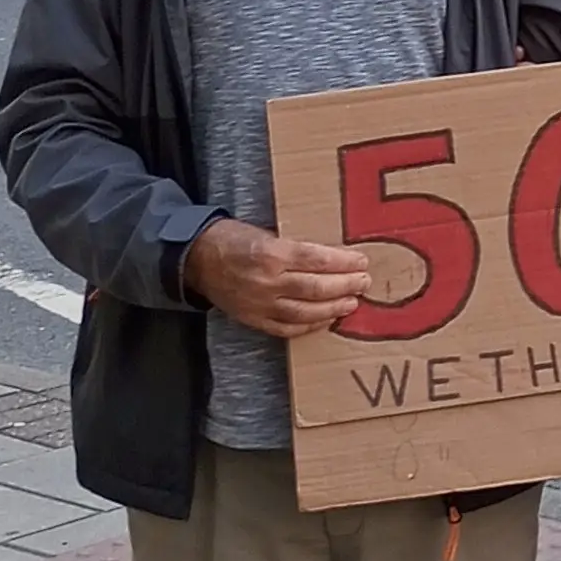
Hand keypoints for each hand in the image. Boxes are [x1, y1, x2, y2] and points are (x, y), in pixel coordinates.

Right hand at [183, 216, 371, 337]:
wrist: (197, 259)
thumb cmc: (232, 238)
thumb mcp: (264, 232)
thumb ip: (294, 247)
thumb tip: (332, 257)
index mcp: (271, 253)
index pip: (317, 259)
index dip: (343, 262)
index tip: (361, 261)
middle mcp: (267, 281)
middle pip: (317, 287)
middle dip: (346, 285)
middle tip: (364, 282)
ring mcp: (260, 304)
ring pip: (306, 311)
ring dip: (334, 308)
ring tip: (352, 302)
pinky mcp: (254, 319)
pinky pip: (288, 328)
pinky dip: (310, 325)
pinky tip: (326, 319)